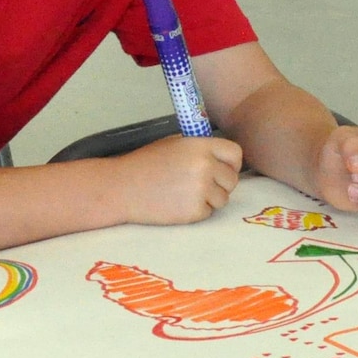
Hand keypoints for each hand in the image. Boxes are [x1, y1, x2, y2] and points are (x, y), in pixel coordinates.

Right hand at [120, 134, 244, 224]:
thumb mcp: (174, 145)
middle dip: (220, 184)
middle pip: (232, 179)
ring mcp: (201, 190)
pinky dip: (196, 211)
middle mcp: (205, 166)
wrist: (122, 188)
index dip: (231, 163)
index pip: (235, 154)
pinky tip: (177, 204)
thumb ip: (199, 149)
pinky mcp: (194, 211)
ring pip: (223, 199)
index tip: (222, 169)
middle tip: (199, 186)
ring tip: (184, 194)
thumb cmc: (144, 164)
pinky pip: (208, 213)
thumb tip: (220, 157)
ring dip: (209, 199)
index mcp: (201, 146)